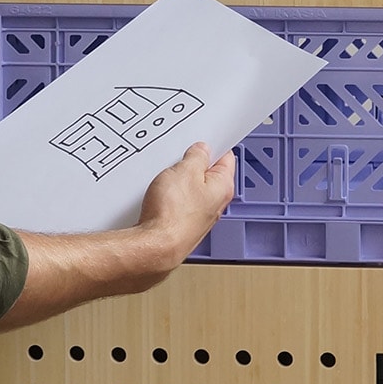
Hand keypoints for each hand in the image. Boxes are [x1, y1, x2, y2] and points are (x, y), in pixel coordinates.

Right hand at [136, 143, 235, 263]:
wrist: (156, 246)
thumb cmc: (173, 215)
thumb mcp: (184, 171)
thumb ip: (196, 157)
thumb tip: (202, 150)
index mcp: (223, 187)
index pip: (226, 157)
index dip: (215, 144)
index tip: (203, 137)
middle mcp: (216, 203)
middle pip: (208, 172)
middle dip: (193, 162)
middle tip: (180, 156)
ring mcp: (199, 214)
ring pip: (192, 187)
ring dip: (180, 179)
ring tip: (167, 176)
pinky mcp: (183, 222)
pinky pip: (180, 200)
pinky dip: (171, 194)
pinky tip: (160, 193)